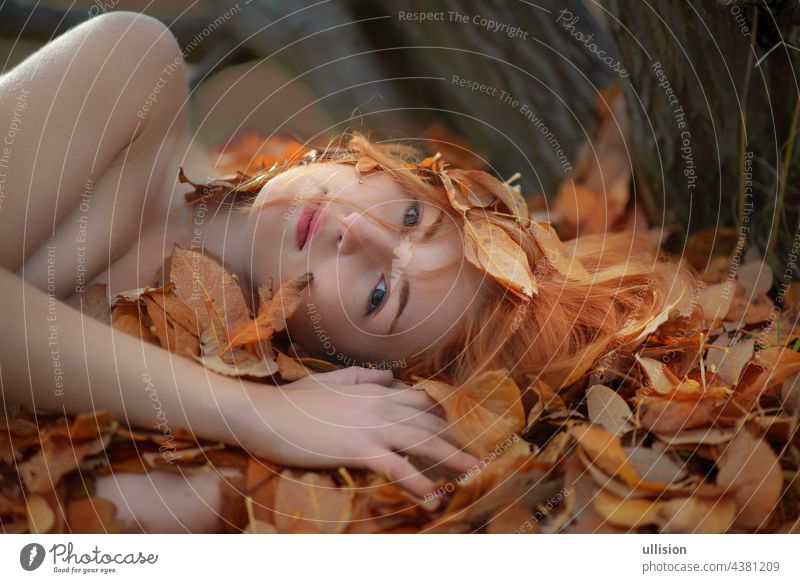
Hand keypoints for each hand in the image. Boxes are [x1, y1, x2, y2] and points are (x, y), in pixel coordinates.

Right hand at [234, 366, 479, 497]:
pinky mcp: (358, 448)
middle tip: (477, 457)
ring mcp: (371, 426)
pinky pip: (397, 466)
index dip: (443, 417)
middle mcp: (381, 405)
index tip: (457, 432)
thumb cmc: (295, 399)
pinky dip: (418, 482)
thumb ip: (365, 377)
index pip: (421, 401)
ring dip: (453, 459)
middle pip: (431, 422)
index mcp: (375, 391)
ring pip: (423, 441)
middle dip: (457, 440)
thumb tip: (391, 376)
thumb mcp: (332, 380)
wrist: (266, 412)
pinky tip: (433, 496)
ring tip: (474, 473)